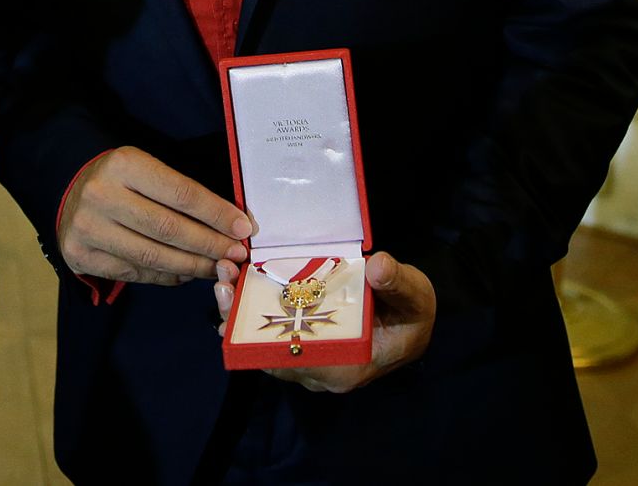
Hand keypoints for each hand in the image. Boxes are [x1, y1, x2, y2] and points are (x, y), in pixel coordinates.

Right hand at [58, 146, 251, 284]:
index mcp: (124, 164)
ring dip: (192, 266)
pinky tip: (185, 273)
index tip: (244, 228)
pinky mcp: (81, 255)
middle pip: (169, 229)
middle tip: (236, 255)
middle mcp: (102, 195)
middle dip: (210, 244)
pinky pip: (135, 273)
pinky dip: (166, 277)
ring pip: (153, 256)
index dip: (216, 213)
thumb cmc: (123, 179)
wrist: (72, 188)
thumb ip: (185, 193)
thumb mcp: (148, 169)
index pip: (181, 193)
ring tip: (216, 268)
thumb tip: (235, 223)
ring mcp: (88, 228)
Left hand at [213, 252, 435, 391]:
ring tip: (223, 277)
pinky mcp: (304, 341)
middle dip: (239, 321)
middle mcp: (322, 370)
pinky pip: (269, 333)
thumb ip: (398, 283)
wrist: (411, 314)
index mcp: (346, 366)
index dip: (260, 338)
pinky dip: (250, 312)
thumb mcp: (414, 296)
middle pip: (269, 354)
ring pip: (264, 344)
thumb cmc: (411, 311)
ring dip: (239, 314)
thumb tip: (378, 266)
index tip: (238, 305)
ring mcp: (310, 359)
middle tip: (222, 283)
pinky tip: (236, 285)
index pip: (295, 361)